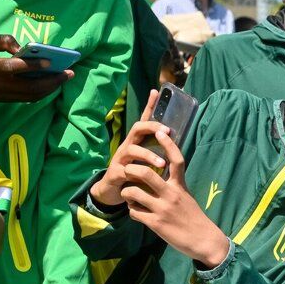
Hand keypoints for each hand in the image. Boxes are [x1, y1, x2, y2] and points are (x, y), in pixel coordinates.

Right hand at [0, 34, 73, 102]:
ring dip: (51, 88)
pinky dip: (43, 91)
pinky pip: (28, 98)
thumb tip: (22, 47)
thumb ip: (3, 40)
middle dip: (52, 81)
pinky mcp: (6, 100)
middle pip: (30, 87)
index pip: (14, 67)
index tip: (49, 61)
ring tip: (65, 77)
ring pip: (32, 96)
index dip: (32, 65)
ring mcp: (2, 95)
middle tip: (70, 72)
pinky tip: (53, 83)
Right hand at [90, 92, 168, 206]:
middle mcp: (127, 147)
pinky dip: (134, 175)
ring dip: (148, 155)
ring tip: (162, 164)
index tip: (156, 91)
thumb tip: (173, 142)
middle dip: (152, 127)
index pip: (143, 121)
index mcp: (136, 142)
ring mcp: (119, 159)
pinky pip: (124, 171)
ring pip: (132, 150)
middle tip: (167, 132)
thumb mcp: (144, 161)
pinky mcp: (115, 174)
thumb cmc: (132, 174)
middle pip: (137, 129)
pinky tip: (144, 181)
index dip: (149, 106)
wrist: (111, 191)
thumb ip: (155, 152)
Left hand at [120, 132, 228, 264]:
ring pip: (133, 192)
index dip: (168, 144)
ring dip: (127, 193)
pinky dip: (132, 211)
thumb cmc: (194, 218)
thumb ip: (173, 187)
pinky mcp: (156, 224)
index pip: (176, 160)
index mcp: (180, 186)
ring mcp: (162, 209)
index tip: (160, 132)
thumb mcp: (187, 197)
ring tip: (130, 196)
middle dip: (131, 170)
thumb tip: (157, 179)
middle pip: (145, 173)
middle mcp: (171, 195)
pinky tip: (137, 213)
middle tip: (127, 172)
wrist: (204, 240)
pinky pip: (134, 212)